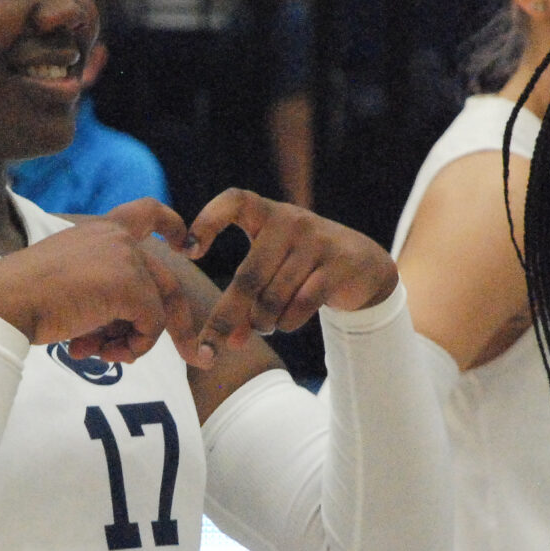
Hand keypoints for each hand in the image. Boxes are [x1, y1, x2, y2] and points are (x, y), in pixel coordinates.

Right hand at [0, 199, 210, 366]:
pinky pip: (151, 325)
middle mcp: (117, 237)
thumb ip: (104, 295)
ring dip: (135, 342)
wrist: (4, 302)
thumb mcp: (71, 286)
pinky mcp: (129, 283)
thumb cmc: (25, 300)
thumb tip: (130, 333)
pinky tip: (96, 352)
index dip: (173, 226)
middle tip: (195, 358)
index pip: (146, 213)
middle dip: (177, 325)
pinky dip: (134, 347)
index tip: (187, 247)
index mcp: (99, 231)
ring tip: (100, 354)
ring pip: (158, 308)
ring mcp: (125, 258)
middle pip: (166, 282)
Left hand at [186, 189, 398, 362]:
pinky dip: (288, 323)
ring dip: (263, 322)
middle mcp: (290, 221)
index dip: (207, 221)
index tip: (188, 251)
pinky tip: (286, 322)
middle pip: (248, 277)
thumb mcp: (270, 266)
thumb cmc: (299, 266)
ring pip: (273, 298)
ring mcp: (315, 241)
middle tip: (209, 348)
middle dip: (226, 318)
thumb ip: (245, 294)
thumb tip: (224, 340)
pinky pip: (300, 306)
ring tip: (265, 323)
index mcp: (266, 213)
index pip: (232, 202)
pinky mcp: (337, 265)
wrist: (361, 265)